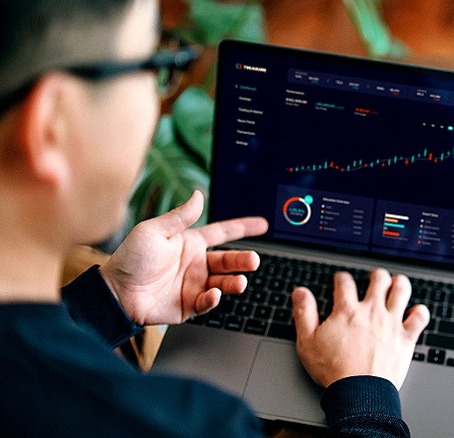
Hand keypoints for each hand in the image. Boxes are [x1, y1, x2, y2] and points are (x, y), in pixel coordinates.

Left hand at [99, 191, 267, 325]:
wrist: (114, 293)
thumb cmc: (129, 259)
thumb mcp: (154, 231)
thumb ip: (179, 216)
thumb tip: (198, 195)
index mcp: (189, 243)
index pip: (222, 233)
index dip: (243, 228)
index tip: (263, 225)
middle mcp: (195, 264)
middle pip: (228, 260)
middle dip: (244, 260)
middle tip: (253, 260)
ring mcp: (194, 285)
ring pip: (224, 283)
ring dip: (234, 282)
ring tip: (240, 282)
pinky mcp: (188, 305)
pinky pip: (207, 302)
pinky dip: (213, 299)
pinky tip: (213, 294)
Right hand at [292, 269, 429, 388]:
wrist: (359, 393)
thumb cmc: (334, 370)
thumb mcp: (307, 341)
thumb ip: (304, 313)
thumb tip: (300, 292)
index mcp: (347, 311)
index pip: (345, 282)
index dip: (342, 277)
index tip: (341, 279)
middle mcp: (371, 311)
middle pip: (379, 280)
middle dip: (377, 275)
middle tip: (375, 277)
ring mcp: (391, 323)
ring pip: (401, 290)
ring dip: (400, 284)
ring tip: (397, 283)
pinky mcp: (405, 338)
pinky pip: (419, 317)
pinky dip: (420, 312)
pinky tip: (416, 311)